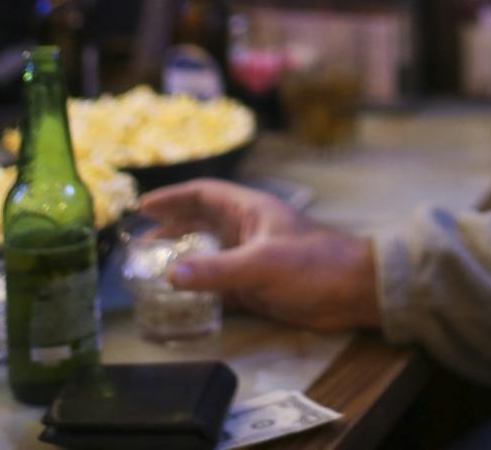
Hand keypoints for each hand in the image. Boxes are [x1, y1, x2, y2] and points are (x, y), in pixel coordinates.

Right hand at [139, 179, 379, 332]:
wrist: (353, 292)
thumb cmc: (313, 265)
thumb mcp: (263, 264)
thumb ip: (217, 269)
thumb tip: (170, 274)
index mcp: (249, 210)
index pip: (204, 194)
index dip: (173, 197)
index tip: (143, 206)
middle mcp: (246, 230)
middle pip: (200, 222)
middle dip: (170, 227)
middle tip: (137, 239)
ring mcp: (250, 258)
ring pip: (207, 252)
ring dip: (181, 257)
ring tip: (150, 266)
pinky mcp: (256, 286)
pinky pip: (218, 282)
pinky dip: (198, 286)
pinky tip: (180, 295)